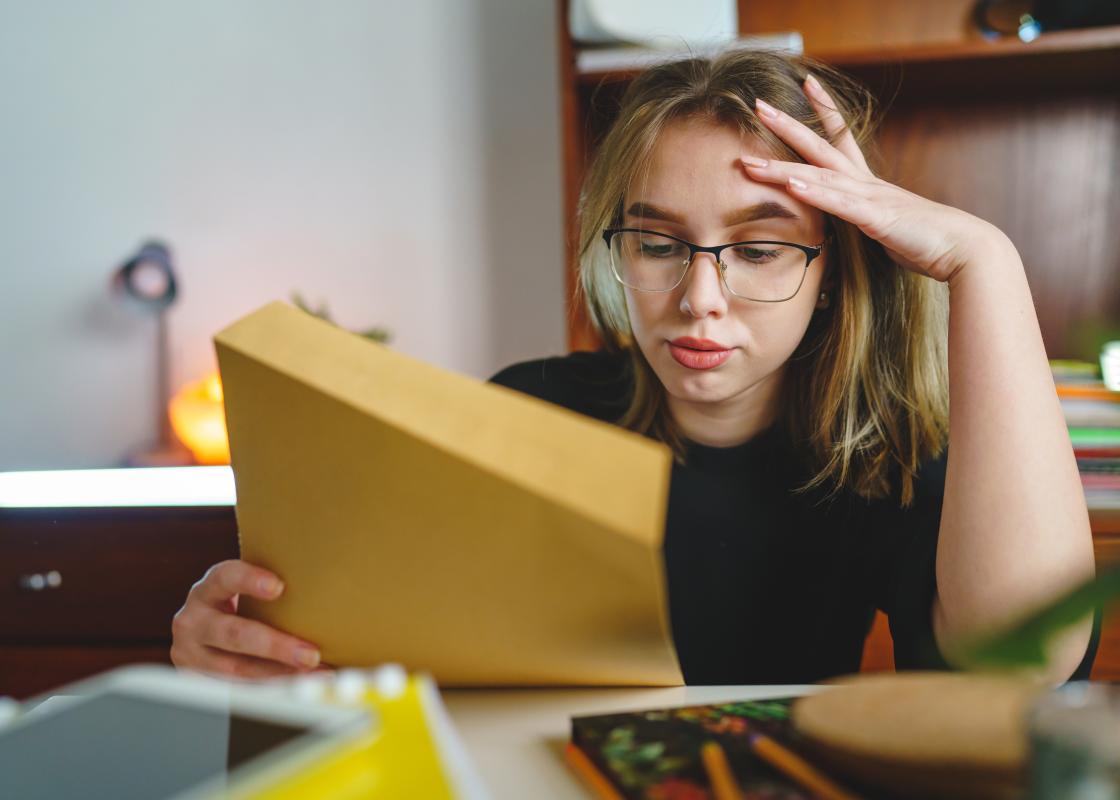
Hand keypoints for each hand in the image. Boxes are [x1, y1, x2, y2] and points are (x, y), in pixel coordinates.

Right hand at [171, 559, 322, 678]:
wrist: (199, 633)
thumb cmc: (236, 606)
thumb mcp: (242, 592)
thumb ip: (271, 591)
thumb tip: (330, 590)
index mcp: (208, 589)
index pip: (225, 577)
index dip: (249, 580)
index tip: (279, 587)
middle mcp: (194, 619)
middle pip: (234, 633)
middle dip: (275, 646)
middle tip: (310, 654)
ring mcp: (192, 653)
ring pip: (236, 669)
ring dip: (279, 675)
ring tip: (314, 675)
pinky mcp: (198, 680)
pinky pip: (236, 688)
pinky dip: (269, 689)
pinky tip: (296, 686)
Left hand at [740, 74, 1007, 283]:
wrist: (965, 250)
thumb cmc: (928, 243)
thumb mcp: (887, 229)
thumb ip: (866, 222)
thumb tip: (854, 225)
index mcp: (868, 185)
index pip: (841, 139)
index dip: (823, 111)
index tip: (805, 85)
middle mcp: (866, 184)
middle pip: (820, 147)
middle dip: (787, 127)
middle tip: (758, 105)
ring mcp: (870, 198)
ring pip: (819, 176)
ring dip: (781, 168)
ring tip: (749, 160)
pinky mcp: (875, 219)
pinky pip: (839, 204)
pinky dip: (814, 193)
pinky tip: (791, 183)